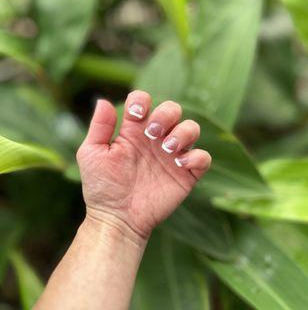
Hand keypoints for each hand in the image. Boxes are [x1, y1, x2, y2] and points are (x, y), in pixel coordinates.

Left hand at [77, 90, 211, 241]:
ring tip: (167, 148)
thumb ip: (99, 127)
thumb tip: (103, 101)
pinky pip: (203, 158)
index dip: (142, 100)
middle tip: (152, 133)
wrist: (116, 219)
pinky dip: (197, 157)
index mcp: (134, 130)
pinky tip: (180, 165)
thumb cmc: (102, 187)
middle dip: (166, 114)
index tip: (136, 114)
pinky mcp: (186, 174)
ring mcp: (172, 155)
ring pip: (192, 128)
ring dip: (183, 132)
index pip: (144, 101)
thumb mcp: (93, 154)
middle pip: (172, 109)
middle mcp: (155, 139)